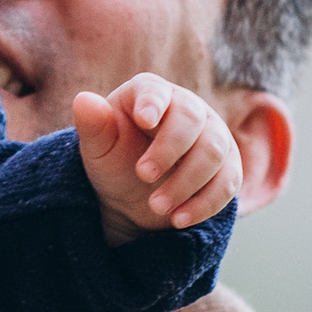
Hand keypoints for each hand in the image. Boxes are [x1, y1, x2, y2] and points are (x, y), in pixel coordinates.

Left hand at [71, 73, 242, 235]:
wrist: (133, 198)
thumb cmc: (114, 163)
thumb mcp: (98, 149)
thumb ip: (93, 126)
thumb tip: (83, 100)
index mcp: (151, 94)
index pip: (156, 91)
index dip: (153, 103)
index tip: (144, 120)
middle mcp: (189, 108)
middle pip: (191, 121)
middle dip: (168, 150)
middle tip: (142, 175)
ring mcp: (213, 136)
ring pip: (213, 152)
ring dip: (185, 182)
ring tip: (156, 206)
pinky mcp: (228, 167)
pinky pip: (227, 182)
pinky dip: (205, 203)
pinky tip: (179, 219)